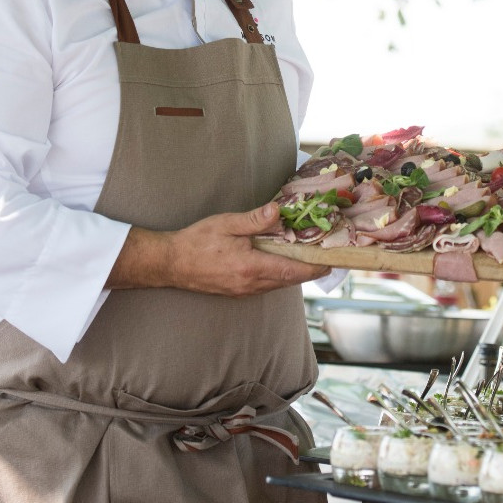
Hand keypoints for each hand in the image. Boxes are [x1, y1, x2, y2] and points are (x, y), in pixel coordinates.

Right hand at [108, 202, 329, 295]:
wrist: (171, 263)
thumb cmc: (197, 241)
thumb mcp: (227, 223)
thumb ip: (255, 220)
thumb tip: (279, 212)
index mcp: (251, 267)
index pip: (292, 271)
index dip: (314, 267)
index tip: (331, 261)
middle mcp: (251, 284)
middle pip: (289, 279)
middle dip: (308, 268)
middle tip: (325, 254)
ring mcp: (244, 291)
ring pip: (278, 283)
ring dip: (294, 271)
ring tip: (308, 255)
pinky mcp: (238, 291)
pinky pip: (266, 284)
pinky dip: (279, 274)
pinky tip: (280, 260)